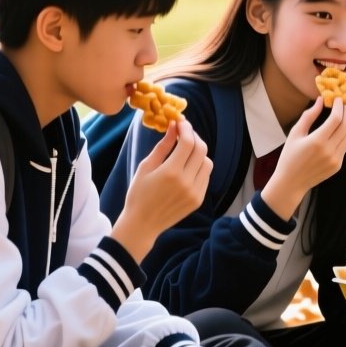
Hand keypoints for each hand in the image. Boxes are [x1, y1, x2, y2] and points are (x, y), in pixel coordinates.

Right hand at [113, 119, 211, 260]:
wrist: (142, 224)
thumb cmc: (138, 193)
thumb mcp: (146, 166)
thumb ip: (163, 146)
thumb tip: (173, 127)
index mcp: (171, 172)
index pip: (188, 142)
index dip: (186, 128)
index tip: (180, 122)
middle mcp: (187, 182)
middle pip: (201, 150)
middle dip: (194, 137)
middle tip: (184, 133)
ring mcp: (195, 192)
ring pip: (207, 162)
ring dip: (199, 152)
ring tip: (186, 150)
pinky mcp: (198, 199)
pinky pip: (205, 176)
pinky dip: (200, 166)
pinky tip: (188, 165)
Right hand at [261, 99, 345, 217]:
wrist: (291, 183)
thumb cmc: (289, 156)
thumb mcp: (295, 134)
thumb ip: (309, 116)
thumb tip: (320, 100)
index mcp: (317, 141)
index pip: (336, 119)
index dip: (339, 106)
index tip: (338, 98)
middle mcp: (329, 151)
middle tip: (344, 104)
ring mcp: (335, 159)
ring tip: (343, 115)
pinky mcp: (337, 165)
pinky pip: (345, 146)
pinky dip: (344, 135)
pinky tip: (338, 130)